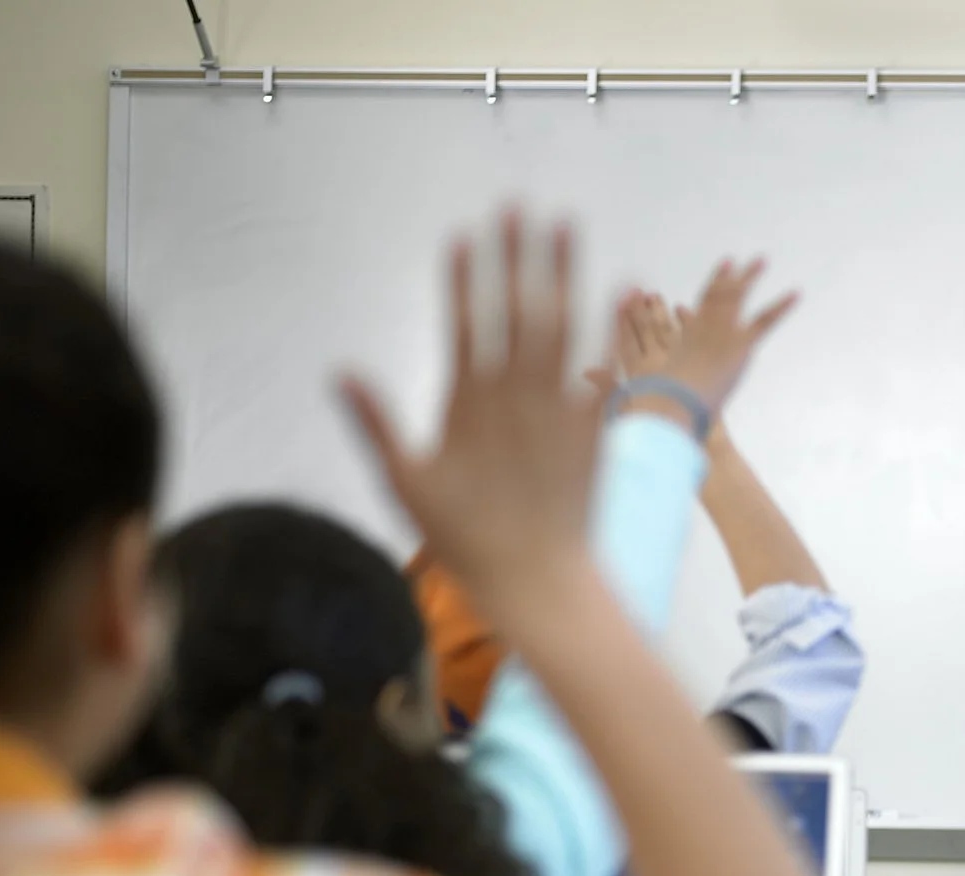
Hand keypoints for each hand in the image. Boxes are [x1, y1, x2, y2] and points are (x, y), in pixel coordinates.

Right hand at [342, 211, 601, 612]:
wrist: (540, 580)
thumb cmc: (468, 540)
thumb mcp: (407, 484)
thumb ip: (376, 424)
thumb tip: (341, 373)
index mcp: (468, 403)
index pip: (465, 323)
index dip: (464, 278)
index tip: (464, 235)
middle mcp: (517, 396)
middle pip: (517, 309)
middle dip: (515, 255)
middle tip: (516, 205)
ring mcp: (559, 408)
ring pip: (563, 325)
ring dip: (564, 271)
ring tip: (566, 223)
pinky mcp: (593, 426)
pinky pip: (606, 366)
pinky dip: (613, 324)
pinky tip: (624, 285)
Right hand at [654, 261, 796, 413]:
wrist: (675, 399)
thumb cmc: (666, 402)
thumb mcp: (661, 392)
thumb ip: (662, 388)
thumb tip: (636, 395)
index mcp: (687, 336)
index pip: (699, 307)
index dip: (709, 288)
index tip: (717, 272)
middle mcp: (704, 327)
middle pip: (717, 295)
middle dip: (728, 278)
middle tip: (735, 261)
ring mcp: (722, 331)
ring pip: (736, 296)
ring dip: (749, 277)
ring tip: (762, 260)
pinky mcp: (740, 343)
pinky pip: (765, 321)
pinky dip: (781, 307)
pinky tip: (796, 295)